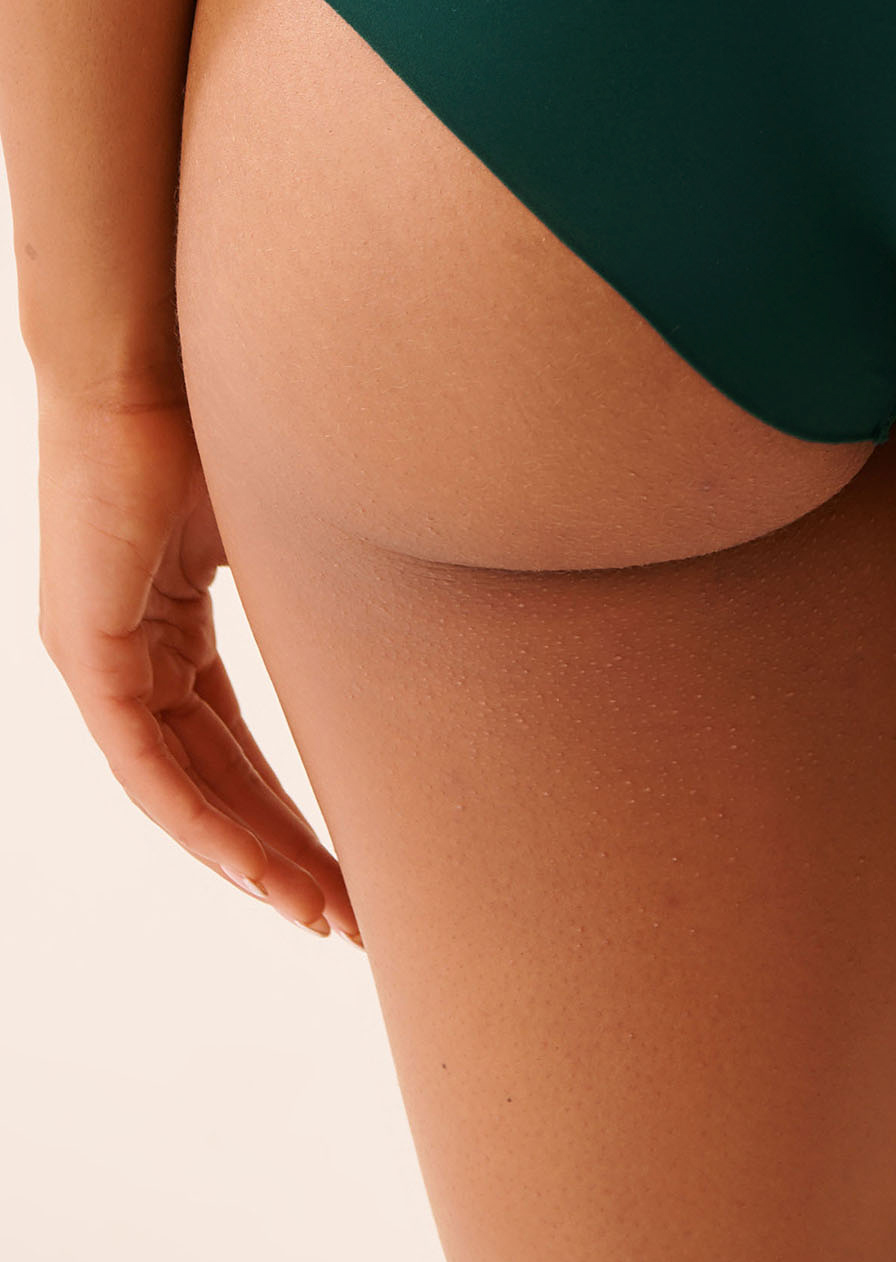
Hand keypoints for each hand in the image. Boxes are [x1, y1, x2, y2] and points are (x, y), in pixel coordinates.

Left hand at [35, 389, 359, 942]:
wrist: (155, 345)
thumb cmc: (226, 401)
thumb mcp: (291, 516)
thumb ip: (331, 575)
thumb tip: (438, 581)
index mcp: (170, 616)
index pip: (232, 740)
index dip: (294, 805)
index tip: (357, 858)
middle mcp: (128, 649)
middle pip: (213, 781)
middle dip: (287, 854)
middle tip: (356, 916)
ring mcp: (103, 654)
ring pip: (182, 792)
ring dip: (255, 859)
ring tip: (327, 914)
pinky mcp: (92, 649)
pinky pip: (148, 769)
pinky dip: (207, 824)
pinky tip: (261, 872)